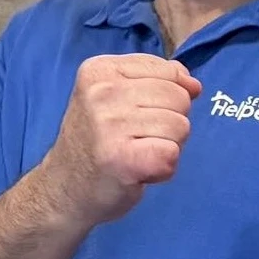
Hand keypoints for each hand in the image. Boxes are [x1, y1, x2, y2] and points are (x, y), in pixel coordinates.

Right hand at [44, 54, 200, 224]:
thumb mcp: (118, 96)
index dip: (168, 97)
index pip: (170, 71)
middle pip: (180, 98)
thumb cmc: (99, 140)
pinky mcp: (122, 158)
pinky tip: (139, 171)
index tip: (137, 114)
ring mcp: (109, 125)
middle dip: (170, 122)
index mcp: (100, 70)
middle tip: (138, 139)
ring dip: (168, 146)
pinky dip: (164, 168)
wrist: (65, 188)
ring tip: (137, 153)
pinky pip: (172, 154)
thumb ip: (159, 81)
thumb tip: (194, 85)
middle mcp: (101, 93)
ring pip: (181, 126)